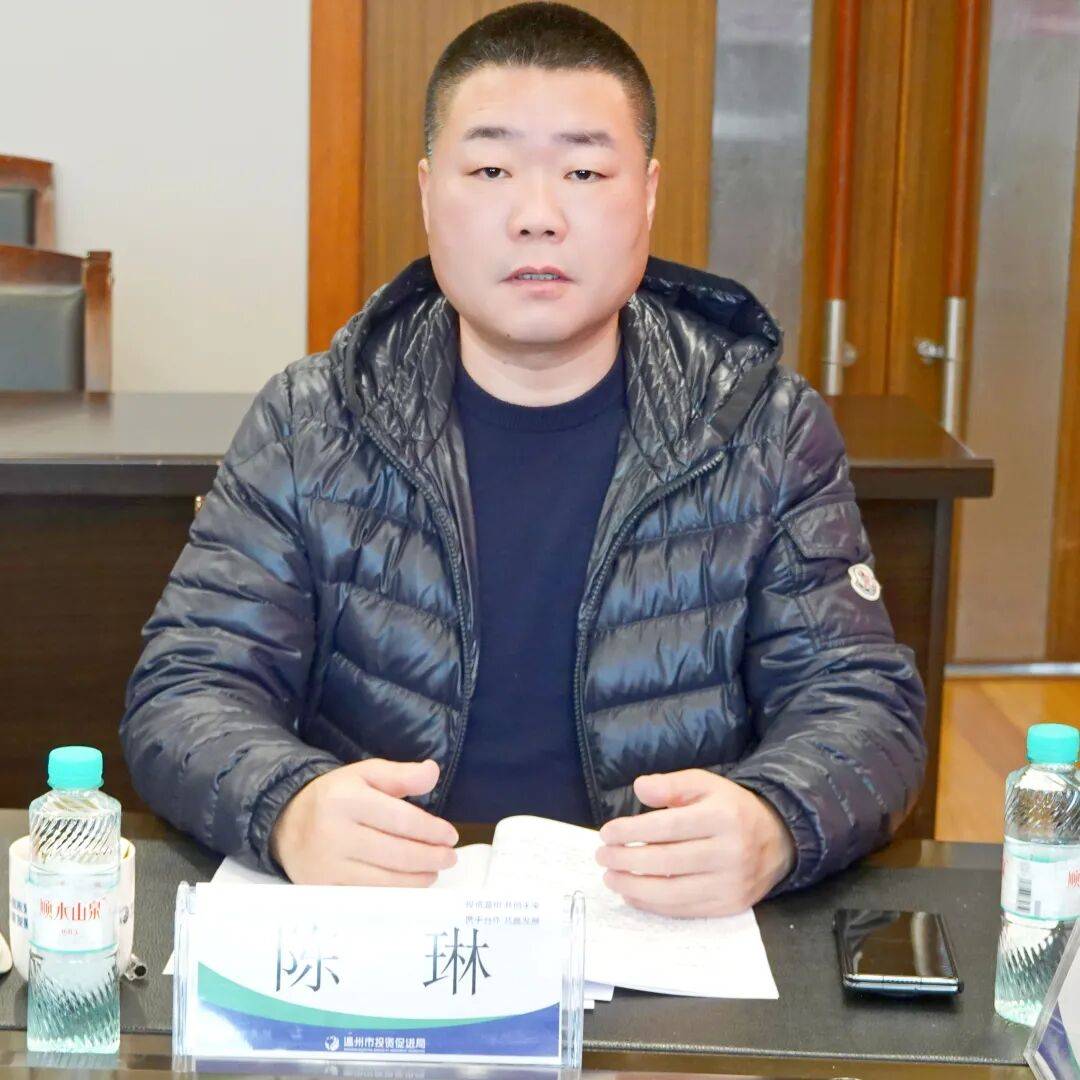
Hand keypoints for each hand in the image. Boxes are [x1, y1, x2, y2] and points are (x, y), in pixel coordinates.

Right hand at [269, 758, 457, 885]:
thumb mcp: (365, 774)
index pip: (400, 819)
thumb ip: (400, 774)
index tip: (451, 835)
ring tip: (433, 872)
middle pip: (395, 853)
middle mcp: (335, 833)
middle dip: (429, 858)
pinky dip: (393, 893)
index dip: (431, 830)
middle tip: (449, 858)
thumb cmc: (335, 796)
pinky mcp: (322, 888)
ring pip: (383, 880)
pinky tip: (408, 885)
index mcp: (347, 799)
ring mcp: (327, 865)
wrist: (285, 822)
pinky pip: (366, 896)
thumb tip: (432, 772)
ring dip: (416, 879)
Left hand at [595, 769, 795, 916]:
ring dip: (634, 887)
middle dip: (627, 860)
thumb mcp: (705, 784)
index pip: (668, 827)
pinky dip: (653, 905)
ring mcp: (731, 884)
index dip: (632, 831)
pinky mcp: (729, 906)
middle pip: (667, 861)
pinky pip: (684, 910)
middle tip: (602, 857)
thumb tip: (639, 787)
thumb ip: (671, 784)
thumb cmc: (730, 808)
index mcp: (723, 817)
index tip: (606, 832)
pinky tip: (633, 895)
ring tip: (611, 878)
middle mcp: (730, 852)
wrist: (776, 839)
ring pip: (673, 892)